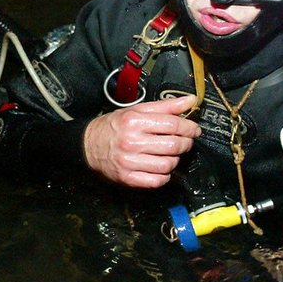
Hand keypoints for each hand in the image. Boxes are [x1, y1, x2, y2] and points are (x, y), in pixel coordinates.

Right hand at [82, 94, 200, 187]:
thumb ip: (165, 106)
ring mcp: (129, 161)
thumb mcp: (137, 110)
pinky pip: (157, 180)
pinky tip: (161, 167)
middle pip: (173, 146)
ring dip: (175, 160)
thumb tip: (190, 100)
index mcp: (134, 121)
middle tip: (186, 142)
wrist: (88, 144)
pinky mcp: (128, 177)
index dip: (189, 127)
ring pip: (167, 164)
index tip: (194, 129)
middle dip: (186, 144)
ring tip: (171, 154)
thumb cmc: (115, 126)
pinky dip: (165, 175)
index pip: (172, 125)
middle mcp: (131, 141)